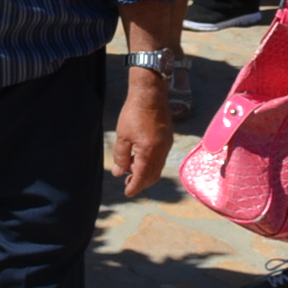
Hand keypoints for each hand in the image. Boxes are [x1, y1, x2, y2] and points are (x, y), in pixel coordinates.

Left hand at [111, 71, 173, 197]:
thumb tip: (119, 173)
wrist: (151, 94)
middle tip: (128, 184)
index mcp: (149, 152)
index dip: (134, 187)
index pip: (141, 177)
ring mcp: (167, 145)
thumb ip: (121, 157)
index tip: (127, 193)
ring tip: (132, 171)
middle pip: (153, 176)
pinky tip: (141, 157)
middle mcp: (161, 152)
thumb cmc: (134, 113)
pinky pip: (161, 158)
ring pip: (158, 168)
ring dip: (146, 173)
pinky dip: (151, 163)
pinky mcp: (168, 139)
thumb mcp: (122, 136)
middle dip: (141, 183)